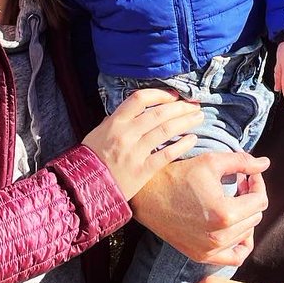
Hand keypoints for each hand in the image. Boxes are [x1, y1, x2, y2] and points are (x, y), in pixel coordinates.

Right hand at [82, 89, 202, 200]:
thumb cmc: (91, 160)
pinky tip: (192, 140)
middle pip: (159, 113)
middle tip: (194, 105)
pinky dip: (181, 145)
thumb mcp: (98, 133)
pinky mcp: (142, 170)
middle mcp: (126, 134)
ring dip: (185, 121)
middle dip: (180, 107)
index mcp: (115, 122)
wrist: (84, 188)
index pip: (140, 98)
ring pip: (166, 130)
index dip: (160, 94)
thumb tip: (134, 110)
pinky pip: (166, 154)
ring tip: (198, 117)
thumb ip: (116, 121)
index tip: (174, 96)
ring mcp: (135, 152)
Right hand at [131, 152, 268, 266]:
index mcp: (225, 213)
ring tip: (232, 201)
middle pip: (255, 217)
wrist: (148, 196)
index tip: (247, 175)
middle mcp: (220, 236)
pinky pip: (234, 256)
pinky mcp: (202, 256)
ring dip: (244, 216)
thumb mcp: (211, 162)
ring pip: (247, 234)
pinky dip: (240, 243)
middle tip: (238, 184)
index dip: (257, 183)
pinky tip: (235, 228)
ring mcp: (210, 250)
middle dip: (251, 198)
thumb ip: (242, 162)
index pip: (260, 200)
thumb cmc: (178, 176)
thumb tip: (265, 164)